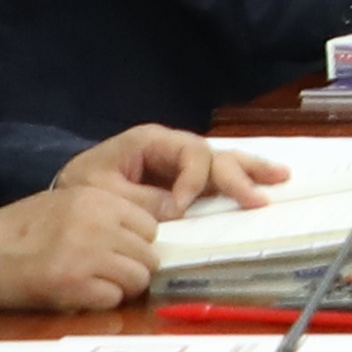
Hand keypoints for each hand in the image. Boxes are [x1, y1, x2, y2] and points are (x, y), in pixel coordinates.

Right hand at [0, 171, 166, 311]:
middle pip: (148, 255)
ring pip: (137, 279)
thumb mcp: (67, 203)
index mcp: (97, 199)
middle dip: (133, 268)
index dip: (138, 243)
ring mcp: (87, 254)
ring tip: (95, 284)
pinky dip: (100, 302)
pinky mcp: (74, 285)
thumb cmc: (21, 229)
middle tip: (109, 273)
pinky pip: (113, 299)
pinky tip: (80, 294)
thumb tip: (144, 237)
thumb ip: (106, 214)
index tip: (121, 251)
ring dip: (120, 287)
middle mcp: (98, 224)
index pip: (150, 227)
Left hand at [69, 124, 282, 212]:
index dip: (192, 181)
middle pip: (213, 155)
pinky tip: (268, 181)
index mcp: (150, 141)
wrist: (70, 191)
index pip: (188, 154)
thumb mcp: (104, 193)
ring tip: (281, 177)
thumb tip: (179, 210)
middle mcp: (172, 147)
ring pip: (222, 160)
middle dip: (236, 175)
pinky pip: (217, 176)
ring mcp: (180, 162)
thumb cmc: (83, 187)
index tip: (182, 209)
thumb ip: (142, 200)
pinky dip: (241, 178)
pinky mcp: (184, 180)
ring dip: (251, 170)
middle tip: (256, 198)